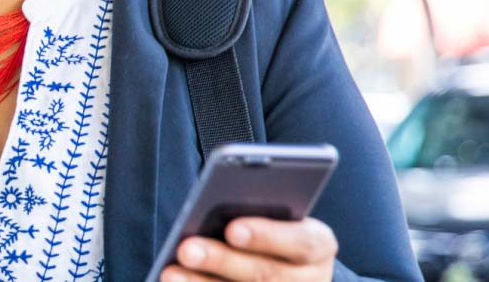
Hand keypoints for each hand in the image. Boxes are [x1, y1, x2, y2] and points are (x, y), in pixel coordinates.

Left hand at [159, 216, 337, 281]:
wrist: (289, 272)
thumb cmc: (272, 236)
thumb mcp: (275, 220)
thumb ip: (254, 213)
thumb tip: (216, 213)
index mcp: (318, 246)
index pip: (303, 242)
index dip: (267, 236)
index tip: (233, 229)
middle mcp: (309, 279)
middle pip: (265, 274)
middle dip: (222, 260)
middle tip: (187, 249)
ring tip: (170, 272)